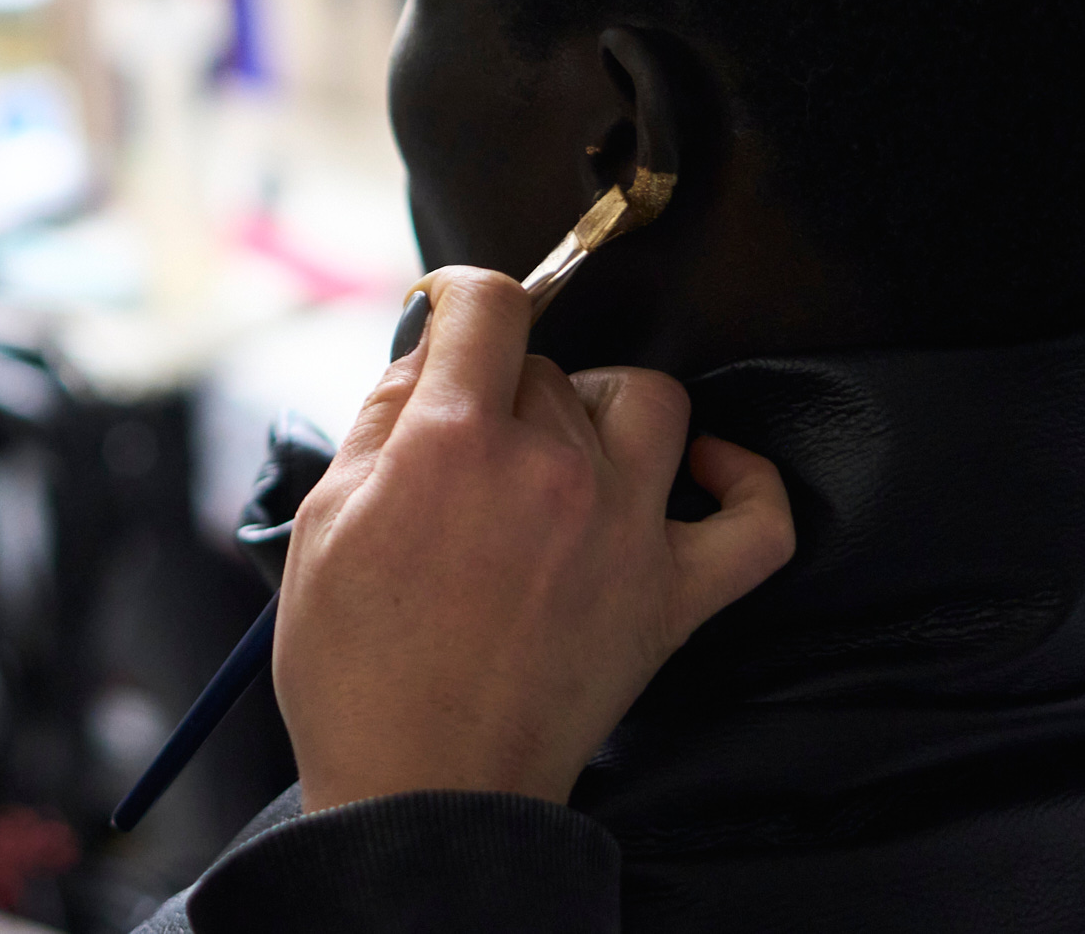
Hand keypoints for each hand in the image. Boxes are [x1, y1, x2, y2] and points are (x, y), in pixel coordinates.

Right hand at [274, 265, 795, 811]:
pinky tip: (704, 468)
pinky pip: (757, 521)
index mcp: (456, 444)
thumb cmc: (357, 672)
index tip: (450, 314)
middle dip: (501, 385)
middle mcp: (554, 471)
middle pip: (550, 365)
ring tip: (563, 445)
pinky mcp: (674, 597)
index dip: (461, 294)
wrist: (422, 791)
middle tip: (465, 442)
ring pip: (648, 401)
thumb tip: (425, 347)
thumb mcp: (326, 522)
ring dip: (602, 405)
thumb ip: (379, 416)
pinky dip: (743, 481)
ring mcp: (626, 532)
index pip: (489, 304)